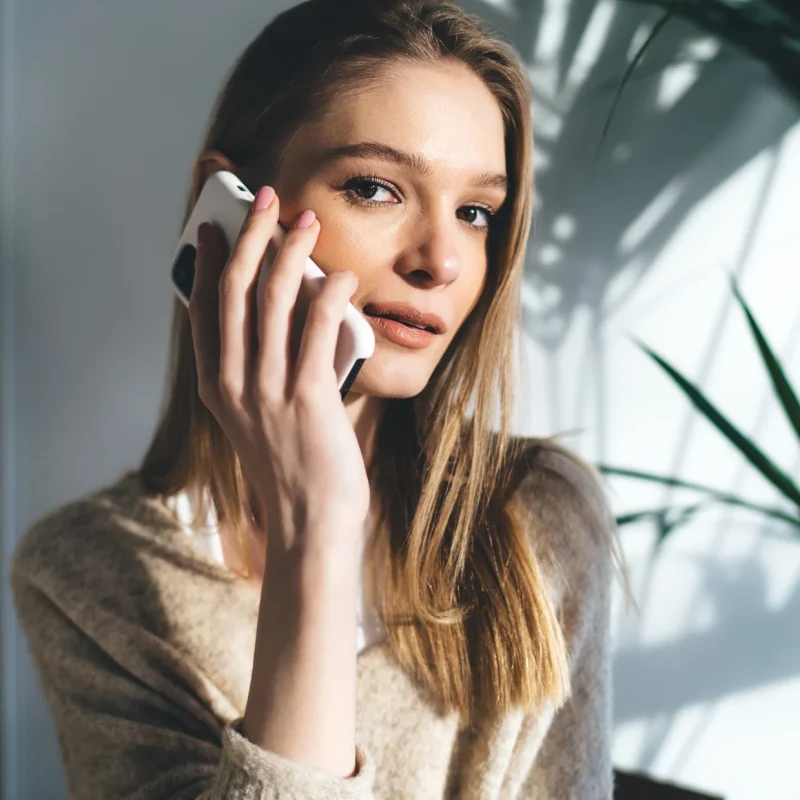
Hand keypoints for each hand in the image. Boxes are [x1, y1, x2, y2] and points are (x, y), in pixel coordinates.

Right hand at [188, 185, 369, 559]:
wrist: (309, 523)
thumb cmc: (292, 469)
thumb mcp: (260, 417)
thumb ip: (263, 369)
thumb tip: (291, 312)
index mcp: (215, 385)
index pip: (203, 308)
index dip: (208, 259)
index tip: (214, 223)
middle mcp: (233, 382)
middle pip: (234, 289)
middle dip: (250, 236)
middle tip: (266, 200)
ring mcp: (267, 390)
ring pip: (273, 298)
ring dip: (291, 251)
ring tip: (307, 222)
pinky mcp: (308, 397)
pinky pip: (317, 325)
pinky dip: (331, 292)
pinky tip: (344, 277)